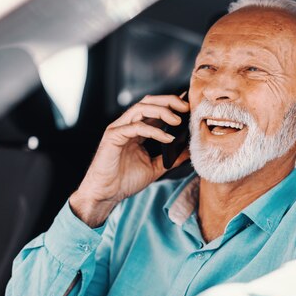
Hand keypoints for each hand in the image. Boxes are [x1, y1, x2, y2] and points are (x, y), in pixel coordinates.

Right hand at [70, 94, 189, 226]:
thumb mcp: (155, 168)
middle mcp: (127, 125)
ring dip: (162, 111)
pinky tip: (167, 138)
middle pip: (148, 102)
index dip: (172, 104)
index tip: (189, 106)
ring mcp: (119, 129)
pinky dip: (154, 130)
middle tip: (186, 107)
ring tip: (178, 121)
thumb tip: (189, 151)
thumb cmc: (125, 181)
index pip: (155, 109)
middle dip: (169, 101)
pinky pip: (136, 127)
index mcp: (136, 130)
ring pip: (141, 108)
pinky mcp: (113, 136)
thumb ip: (170, 159)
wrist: (106, 194)